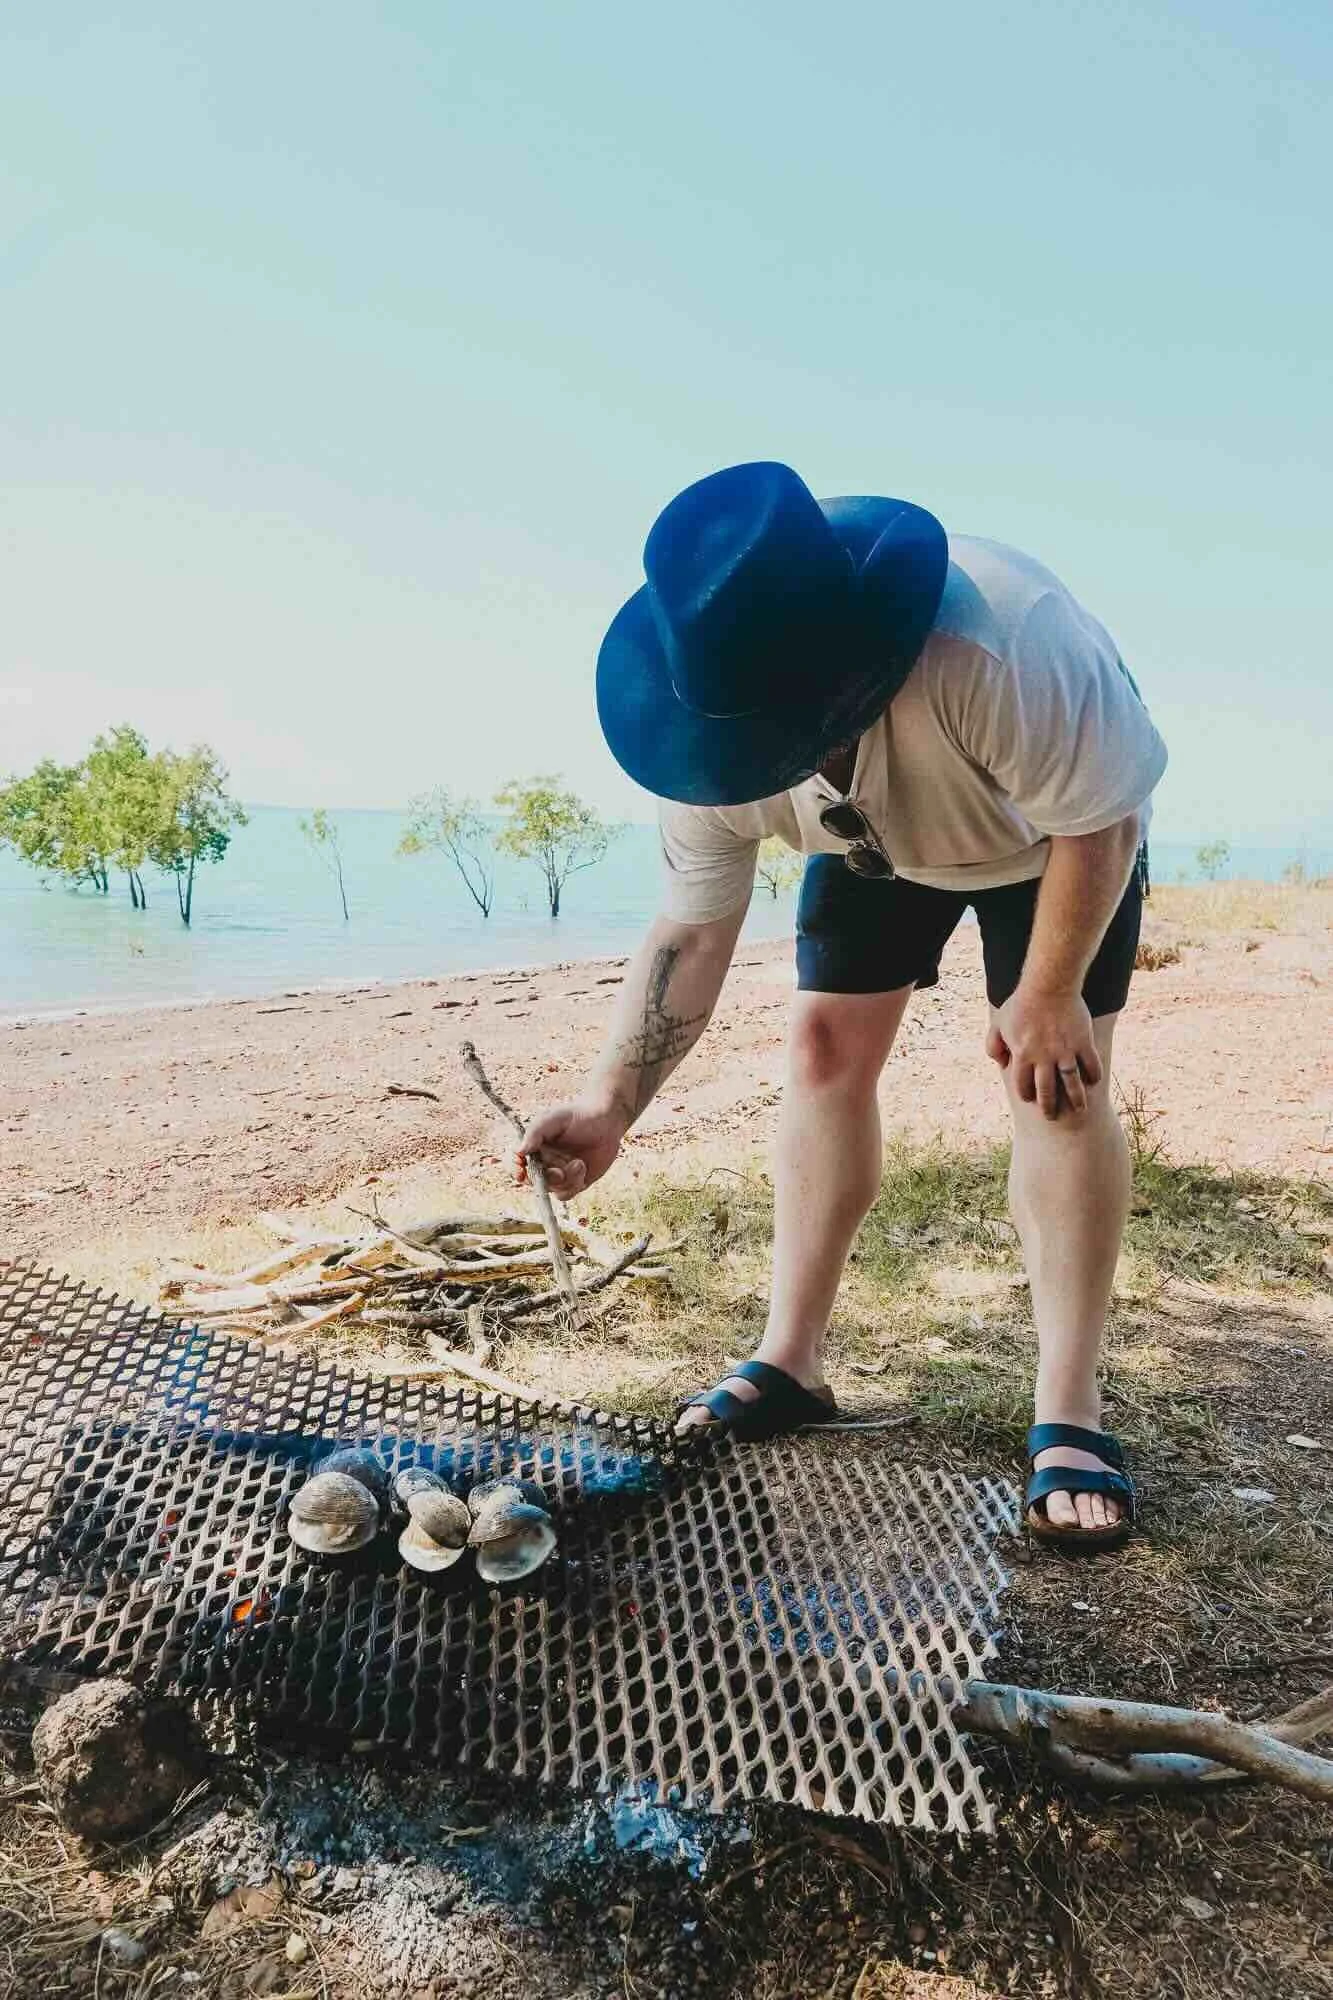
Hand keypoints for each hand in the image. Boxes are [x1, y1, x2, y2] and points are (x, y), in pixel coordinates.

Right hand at [515, 1089, 630, 1197]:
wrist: (607, 1122)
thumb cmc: (578, 1116)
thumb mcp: (554, 1119)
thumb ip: (535, 1133)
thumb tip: (518, 1151)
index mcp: (533, 1146)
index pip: (515, 1162)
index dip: (514, 1169)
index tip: (521, 1170)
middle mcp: (542, 1162)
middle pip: (532, 1180)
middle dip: (545, 1179)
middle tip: (559, 1172)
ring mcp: (558, 1174)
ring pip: (551, 1189)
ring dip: (565, 1180)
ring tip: (579, 1163)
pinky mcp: (573, 1182)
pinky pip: (566, 1193)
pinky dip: (574, 1183)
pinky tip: (584, 1168)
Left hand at [986, 985, 1100, 1118]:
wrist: (1049, 984)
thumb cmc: (1021, 1003)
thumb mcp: (998, 1023)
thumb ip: (993, 1046)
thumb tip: (1000, 1064)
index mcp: (1022, 1055)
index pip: (1023, 1086)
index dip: (1027, 1095)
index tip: (1031, 1099)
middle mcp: (1044, 1057)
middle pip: (1047, 1091)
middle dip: (1049, 1107)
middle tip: (1052, 1116)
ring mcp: (1065, 1051)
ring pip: (1072, 1083)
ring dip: (1076, 1099)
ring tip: (1080, 1110)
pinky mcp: (1083, 1041)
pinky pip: (1092, 1065)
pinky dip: (1093, 1075)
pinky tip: (1092, 1081)